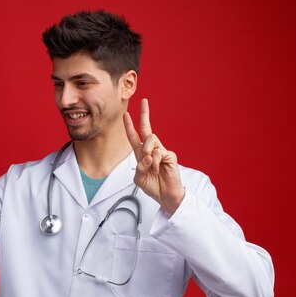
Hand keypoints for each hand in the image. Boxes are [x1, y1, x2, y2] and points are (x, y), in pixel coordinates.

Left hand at [123, 98, 185, 214]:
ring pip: (150, 140)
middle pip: (147, 128)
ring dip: (147, 154)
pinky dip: (155, 162)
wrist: (166, 196)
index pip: (135, 137)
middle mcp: (152, 150)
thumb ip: (139, 166)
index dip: (129, 126)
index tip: (126, 115)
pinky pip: (158, 152)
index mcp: (142, 154)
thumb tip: (148, 156)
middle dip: (144, 114)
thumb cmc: (153, 186)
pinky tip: (158, 169)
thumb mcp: (139, 178)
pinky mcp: (170, 155)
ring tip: (151, 167)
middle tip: (144, 101)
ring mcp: (161, 151)